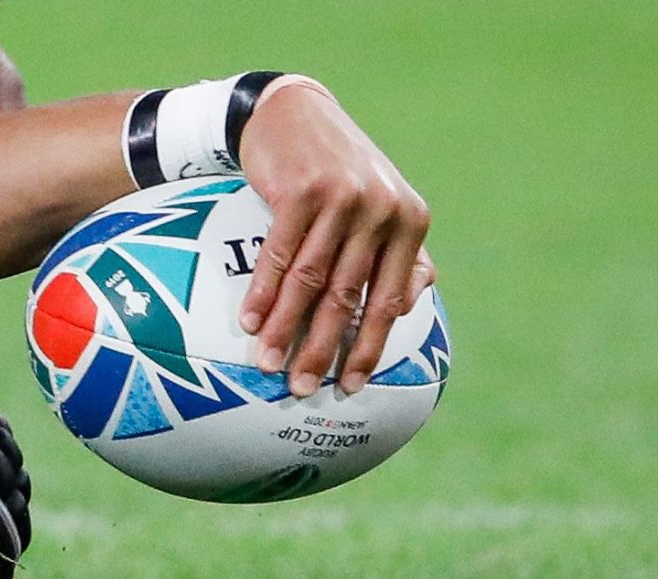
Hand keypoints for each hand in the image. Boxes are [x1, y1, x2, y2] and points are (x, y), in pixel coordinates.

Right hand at [238, 82, 434, 396]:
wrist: (293, 112)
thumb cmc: (337, 170)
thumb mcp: (378, 204)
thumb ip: (397, 254)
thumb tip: (406, 308)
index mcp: (408, 222)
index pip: (388, 299)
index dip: (369, 347)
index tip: (351, 386)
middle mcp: (381, 210)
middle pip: (346, 296)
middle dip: (321, 348)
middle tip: (301, 388)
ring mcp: (342, 197)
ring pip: (310, 280)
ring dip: (285, 328)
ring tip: (266, 364)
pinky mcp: (302, 188)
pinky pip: (279, 253)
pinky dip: (263, 292)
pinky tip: (250, 322)